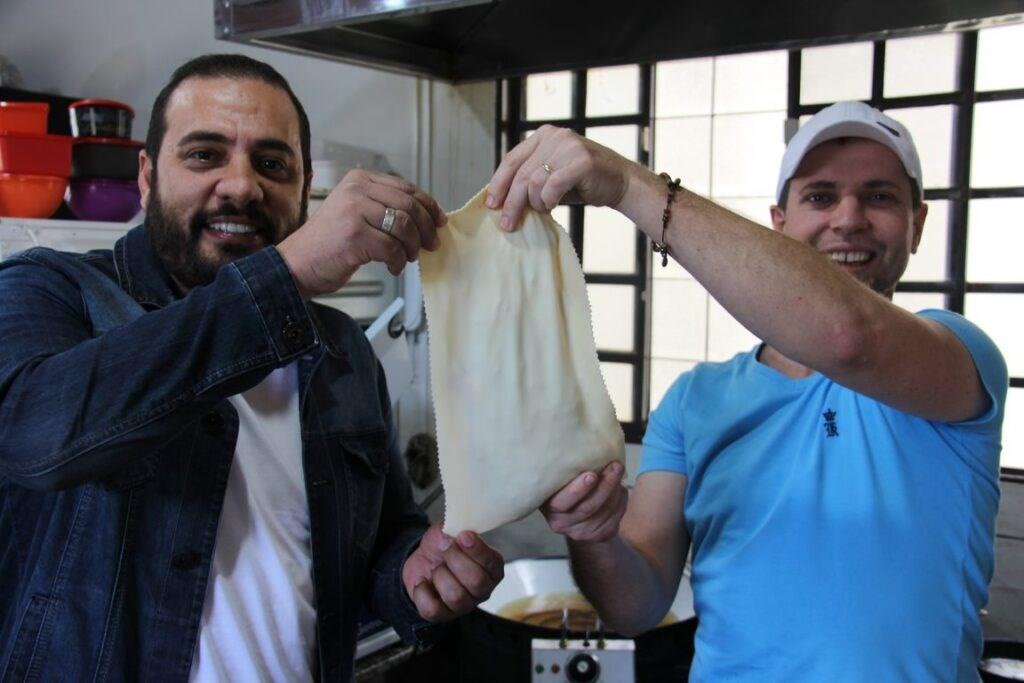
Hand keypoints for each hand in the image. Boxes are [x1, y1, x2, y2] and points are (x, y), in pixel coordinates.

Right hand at [277, 169, 445, 297]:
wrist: (298, 264)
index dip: (428, 205)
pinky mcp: (354, 235)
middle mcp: (356, 190)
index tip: (439, 221)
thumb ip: (385, 208)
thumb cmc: (330, 243)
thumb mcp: (357, 213)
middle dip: (426, 228)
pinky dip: (398, 261)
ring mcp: (354, 211)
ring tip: (408, 257)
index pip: (406, 188)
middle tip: (431, 245)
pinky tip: (393, 267)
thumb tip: (429, 218)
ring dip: (413, 246)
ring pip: (404, 226)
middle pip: (409, 206)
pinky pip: (392, 248)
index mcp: (359, 180)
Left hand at [402, 524, 503, 622]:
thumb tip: (456, 536)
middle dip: (456, 560)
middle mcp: (483, 589)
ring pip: (456, 596)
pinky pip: (433, 609)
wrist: (423, 560)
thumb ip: (455, 530)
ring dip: (440, 575)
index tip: (463, 536)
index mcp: (492, 568)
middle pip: (477, 581)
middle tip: (446, 548)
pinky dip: (422, 592)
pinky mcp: (443, 615)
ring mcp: (464, 605)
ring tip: (436, 568)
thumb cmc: (443, 546)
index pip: (493, 563)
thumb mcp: (449, 530)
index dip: (477, 550)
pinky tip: (423, 581)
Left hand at [485, 125, 639, 230]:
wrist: (621, 182)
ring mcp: (568, 146)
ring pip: (534, 182)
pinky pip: (552, 186)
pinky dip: (549, 201)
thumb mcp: (551, 176)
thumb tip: (501, 201)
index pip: (511, 159)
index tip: (491, 204)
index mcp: (543, 135)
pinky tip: (553, 205)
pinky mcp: (581, 161)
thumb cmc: (583, 182)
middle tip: (507, 224)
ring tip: (544, 210)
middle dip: (511, 202)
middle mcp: (554, 136)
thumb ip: (529, 180)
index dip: (498, 183)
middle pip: (520, 173)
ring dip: (536, 203)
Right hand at [542, 461, 626, 542]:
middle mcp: (562, 524)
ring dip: (616, 490)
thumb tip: (575, 445)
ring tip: (618, 471)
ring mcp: (581, 533)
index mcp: (549, 508)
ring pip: (605, 511)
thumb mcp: (557, 477)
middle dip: (606, 485)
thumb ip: (562, 468)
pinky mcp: (599, 536)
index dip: (578, 489)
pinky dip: (621, 501)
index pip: (563, 501)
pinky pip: (615, 518)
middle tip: (616, 466)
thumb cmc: (562, 484)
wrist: (569, 508)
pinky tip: (619, 489)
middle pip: (589, 507)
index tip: (591, 474)